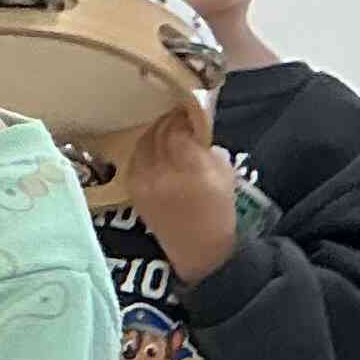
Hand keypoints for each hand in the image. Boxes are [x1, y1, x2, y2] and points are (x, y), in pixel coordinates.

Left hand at [121, 98, 241, 281]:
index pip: (178, 129)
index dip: (183, 116)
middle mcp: (163, 173)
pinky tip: (153, 148)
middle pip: (158, 133)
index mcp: (191, 167)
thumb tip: (194, 129)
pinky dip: (143, 149)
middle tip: (177, 116)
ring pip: (143, 144)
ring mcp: (144, 182)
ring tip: (166, 129)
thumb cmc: (219, 211)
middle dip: (168, 121)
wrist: (198, 249)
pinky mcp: (133, 191)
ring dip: (153, 132)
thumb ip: (209, 148)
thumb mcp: (226, 174)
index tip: (189, 110)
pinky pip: (134, 160)